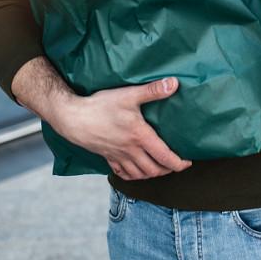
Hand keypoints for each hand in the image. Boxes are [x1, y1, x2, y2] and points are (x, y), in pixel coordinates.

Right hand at [57, 77, 191, 180]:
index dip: (179, 163)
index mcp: (139, 136)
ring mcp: (118, 156)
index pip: (164, 156)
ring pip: (140, 174)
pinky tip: (137, 171)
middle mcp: (130, 150)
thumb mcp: (129, 94)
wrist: (72, 117)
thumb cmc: (100, 105)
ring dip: (152, 174)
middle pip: (154, 170)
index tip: (188, 162)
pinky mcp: (107, 157)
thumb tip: (174, 83)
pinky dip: (134, 176)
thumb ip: (153, 90)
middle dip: (168, 170)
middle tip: (176, 164)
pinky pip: (123, 173)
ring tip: (160, 168)